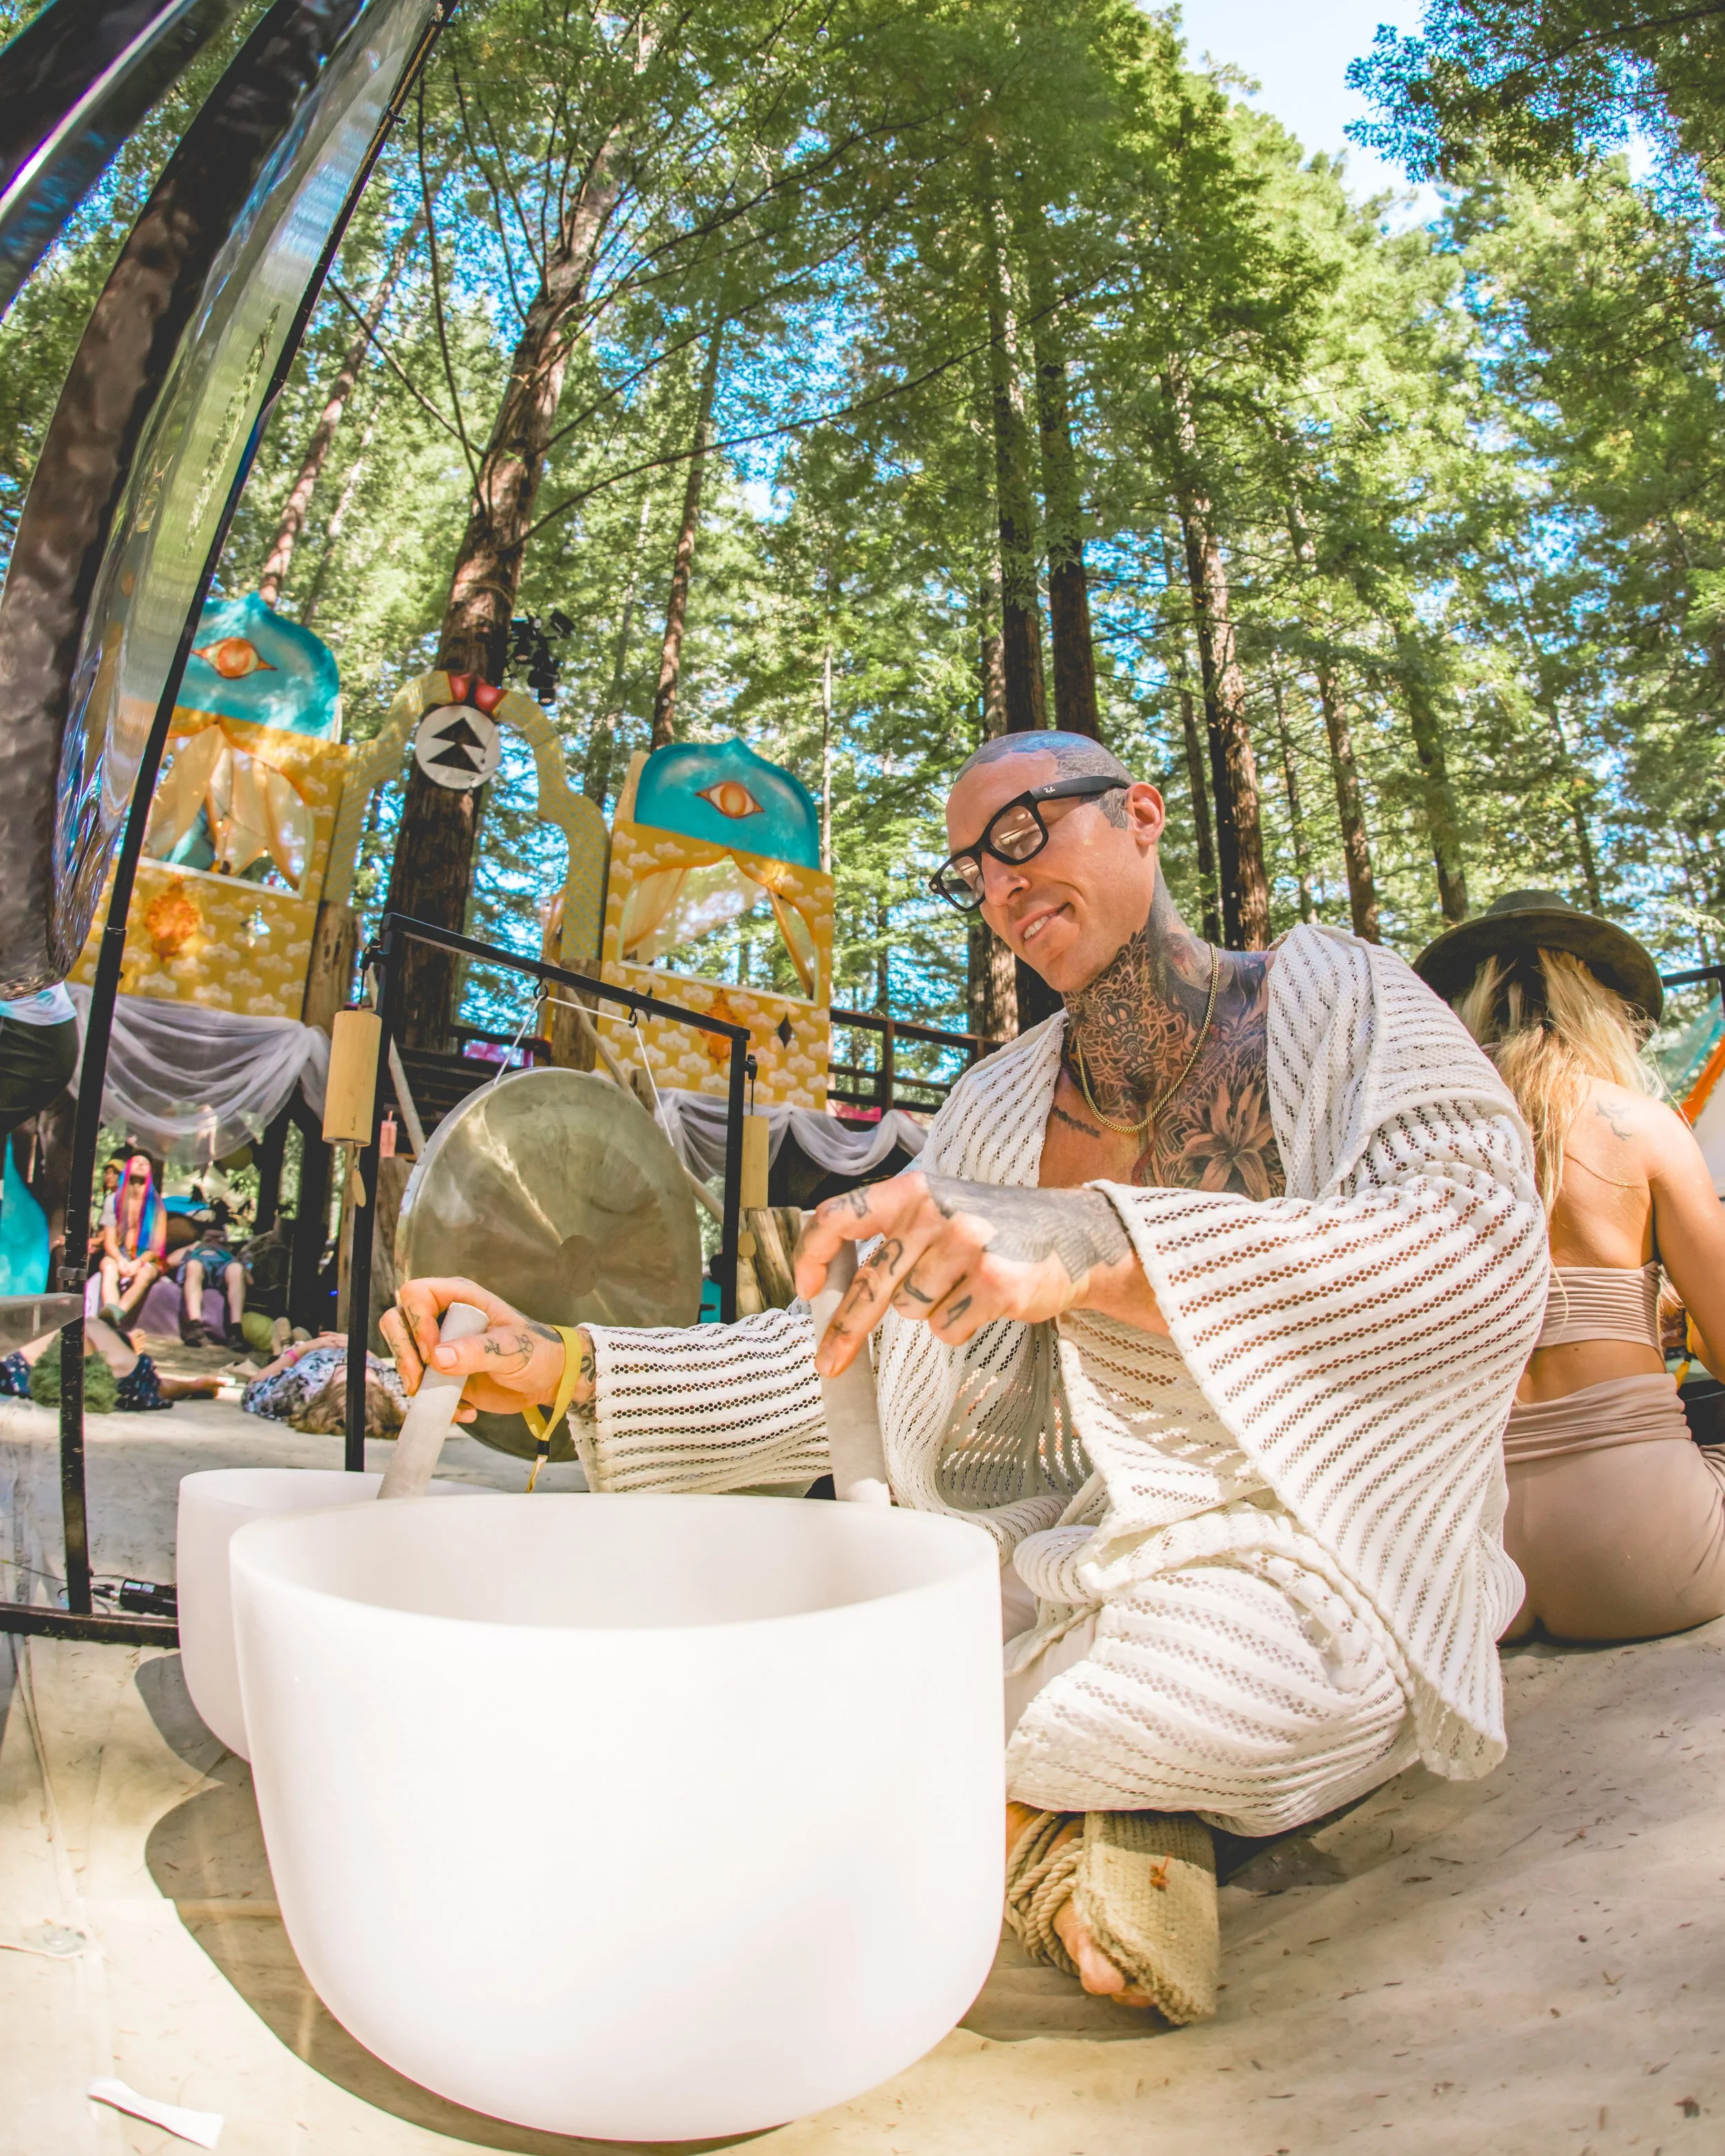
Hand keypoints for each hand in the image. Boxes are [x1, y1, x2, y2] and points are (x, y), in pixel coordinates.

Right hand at [381, 1277, 590, 1423]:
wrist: (548, 1380)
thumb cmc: (537, 1351)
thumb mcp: (513, 1349)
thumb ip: (478, 1351)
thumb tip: (437, 1358)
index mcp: (460, 1298)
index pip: (415, 1294)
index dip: (417, 1321)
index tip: (433, 1351)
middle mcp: (443, 1318)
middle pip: (396, 1321)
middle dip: (403, 1353)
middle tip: (420, 1378)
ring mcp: (438, 1346)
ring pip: (401, 1354)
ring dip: (415, 1381)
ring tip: (447, 1400)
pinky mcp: (441, 1373)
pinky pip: (419, 1385)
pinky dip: (433, 1403)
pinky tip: (464, 1411)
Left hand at [792, 1171, 1145, 1376]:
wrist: (1077, 1236)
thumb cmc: (997, 1228)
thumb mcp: (942, 1208)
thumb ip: (893, 1232)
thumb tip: (833, 1284)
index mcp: (914, 1190)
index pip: (839, 1217)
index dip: (812, 1256)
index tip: (807, 1289)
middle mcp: (937, 1212)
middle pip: (870, 1284)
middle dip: (844, 1330)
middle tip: (827, 1363)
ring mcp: (968, 1247)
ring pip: (910, 1311)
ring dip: (930, 1311)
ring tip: (964, 1286)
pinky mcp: (995, 1284)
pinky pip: (946, 1330)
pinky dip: (959, 1327)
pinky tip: (985, 1301)